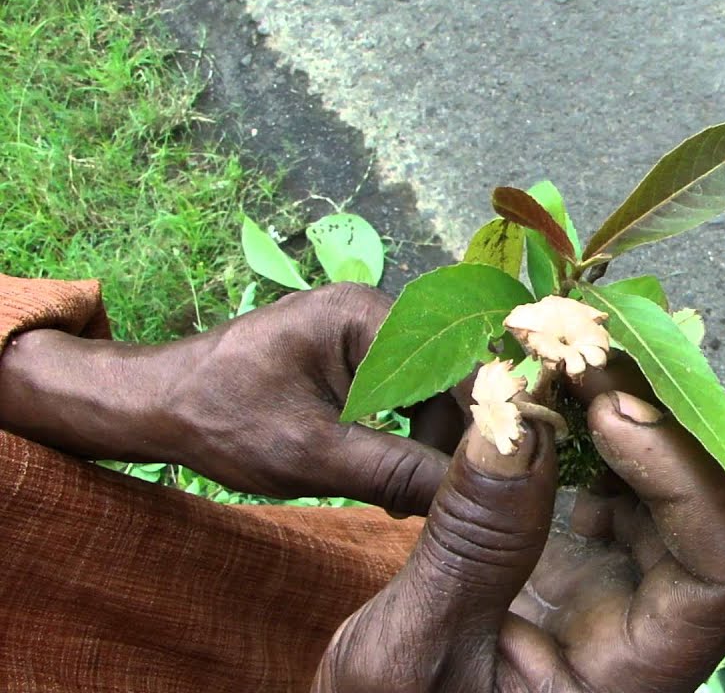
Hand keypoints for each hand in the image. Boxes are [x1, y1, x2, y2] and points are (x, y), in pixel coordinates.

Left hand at [0, 283, 461, 514]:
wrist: (158, 405)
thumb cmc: (224, 422)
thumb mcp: (314, 455)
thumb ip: (396, 470)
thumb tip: (468, 493)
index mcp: (366, 314)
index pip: (454, 368)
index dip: (476, 425)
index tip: (481, 483)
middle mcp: (373, 309)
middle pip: (446, 379)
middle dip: (445, 441)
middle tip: (430, 500)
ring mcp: (363, 329)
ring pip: (427, 391)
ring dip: (424, 443)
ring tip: (404, 495)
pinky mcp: (352, 353)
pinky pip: (402, 392)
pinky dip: (403, 434)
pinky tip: (390, 474)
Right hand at [313, 364, 724, 691]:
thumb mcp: (409, 653)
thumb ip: (470, 546)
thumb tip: (513, 420)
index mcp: (635, 679)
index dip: (689, 477)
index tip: (613, 412)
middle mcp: (647, 632)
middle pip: (709, 510)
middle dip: (655, 422)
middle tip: (582, 352)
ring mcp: (617, 594)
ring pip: (665, 487)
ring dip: (621, 416)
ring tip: (559, 362)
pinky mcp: (578, 564)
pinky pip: (613, 485)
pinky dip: (585, 433)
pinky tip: (544, 403)